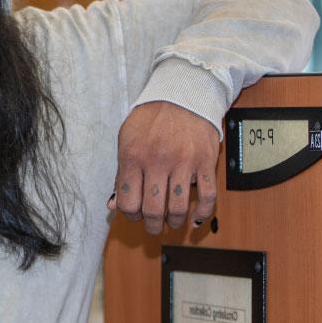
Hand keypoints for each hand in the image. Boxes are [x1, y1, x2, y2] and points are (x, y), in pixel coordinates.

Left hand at [107, 101, 219, 234]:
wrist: (182, 96)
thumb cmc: (150, 120)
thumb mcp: (126, 141)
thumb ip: (121, 174)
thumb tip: (113, 206)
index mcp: (133, 157)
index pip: (128, 201)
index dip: (129, 214)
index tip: (134, 214)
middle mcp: (157, 161)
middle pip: (153, 209)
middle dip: (151, 225)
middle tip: (153, 226)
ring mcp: (183, 163)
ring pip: (178, 208)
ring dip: (174, 222)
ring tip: (172, 222)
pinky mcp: (205, 162)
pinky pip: (208, 196)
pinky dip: (202, 213)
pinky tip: (195, 219)